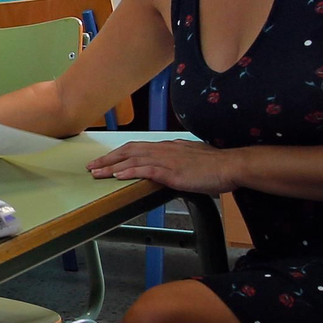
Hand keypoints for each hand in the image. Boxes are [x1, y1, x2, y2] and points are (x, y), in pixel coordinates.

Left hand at [87, 140, 238, 193]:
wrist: (230, 165)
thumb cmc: (216, 164)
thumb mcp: (192, 156)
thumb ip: (177, 157)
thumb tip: (170, 163)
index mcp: (167, 146)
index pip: (136, 147)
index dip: (118, 153)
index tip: (105, 159)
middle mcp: (163, 149)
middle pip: (128, 151)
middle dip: (107, 159)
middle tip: (92, 166)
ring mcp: (166, 160)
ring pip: (132, 160)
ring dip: (111, 167)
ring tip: (96, 173)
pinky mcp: (171, 171)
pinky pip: (145, 170)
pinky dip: (129, 172)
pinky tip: (118, 176)